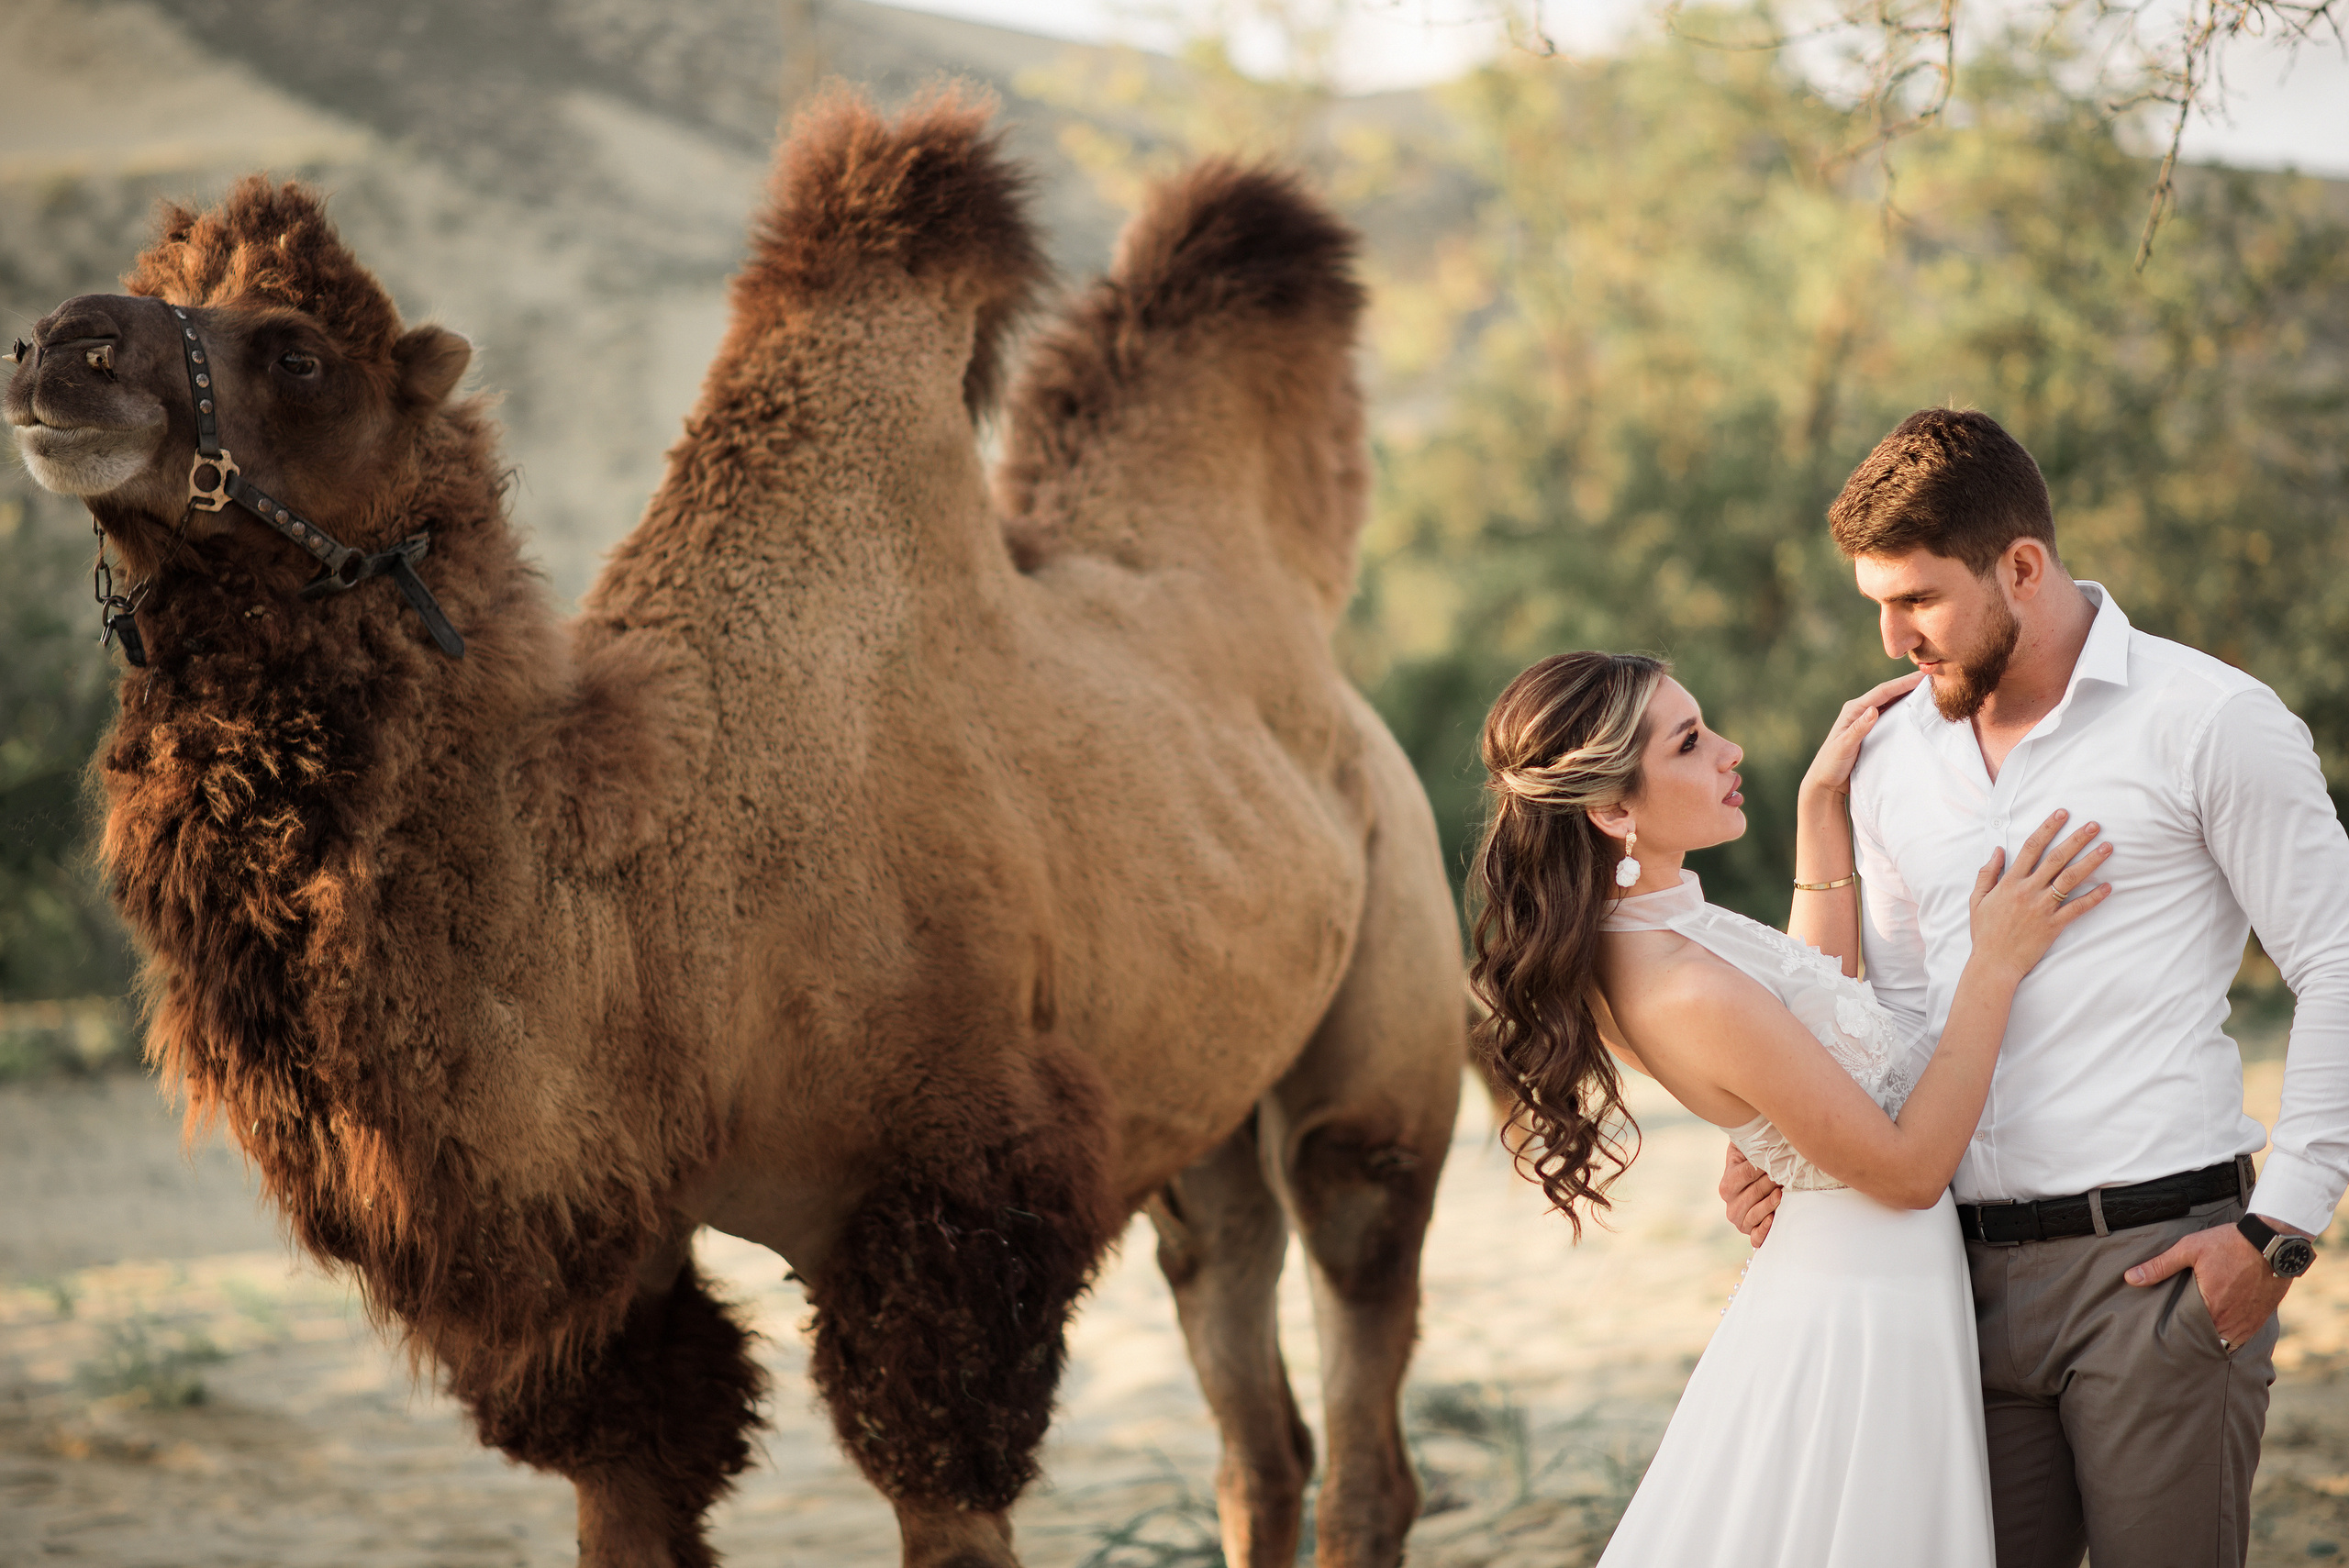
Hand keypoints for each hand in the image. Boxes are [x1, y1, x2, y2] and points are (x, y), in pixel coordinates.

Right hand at [1720, 1144, 1781, 1247]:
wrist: (1759, 1188)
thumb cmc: (1755, 1166)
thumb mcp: (1747, 1152)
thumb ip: (1751, 1145)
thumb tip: (1764, 1140)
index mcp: (1727, 1185)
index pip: (1745, 1174)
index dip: (1762, 1167)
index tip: (1776, 1160)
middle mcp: (1730, 1206)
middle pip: (1753, 1193)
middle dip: (1771, 1182)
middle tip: (1784, 1175)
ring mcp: (1740, 1221)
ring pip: (1755, 1214)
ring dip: (1771, 1203)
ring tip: (1782, 1192)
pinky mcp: (1751, 1234)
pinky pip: (1755, 1237)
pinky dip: (1764, 1230)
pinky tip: (1774, 1218)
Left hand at [1800, 672, 1925, 799]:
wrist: (1825, 781)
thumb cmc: (1831, 764)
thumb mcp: (1844, 746)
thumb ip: (1858, 729)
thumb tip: (1873, 709)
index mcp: (1853, 710)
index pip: (1882, 692)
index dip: (1903, 683)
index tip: (1922, 676)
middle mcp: (1860, 711)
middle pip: (1889, 693)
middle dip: (1909, 685)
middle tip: (1932, 678)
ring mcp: (1866, 720)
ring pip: (1891, 703)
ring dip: (1908, 695)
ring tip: (1928, 689)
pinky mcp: (1871, 731)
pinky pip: (1890, 716)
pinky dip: (1903, 710)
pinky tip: (1915, 709)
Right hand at [1966, 809, 2112, 980]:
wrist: (1994, 963)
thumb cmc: (1985, 932)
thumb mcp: (1977, 900)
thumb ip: (1987, 873)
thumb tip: (1998, 851)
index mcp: (2009, 882)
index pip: (2031, 847)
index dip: (2048, 828)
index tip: (2062, 813)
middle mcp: (2028, 891)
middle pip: (2056, 858)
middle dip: (2076, 839)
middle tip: (2094, 825)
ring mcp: (2042, 907)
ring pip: (2070, 879)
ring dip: (2090, 862)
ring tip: (2107, 848)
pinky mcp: (2053, 925)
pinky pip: (2077, 909)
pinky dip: (2093, 898)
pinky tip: (2108, 887)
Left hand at [2124, 1219, 2296, 1345]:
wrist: (2272, 1242)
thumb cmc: (2228, 1243)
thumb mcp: (2189, 1249)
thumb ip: (2160, 1266)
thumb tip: (2130, 1278)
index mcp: (2210, 1305)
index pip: (2187, 1333)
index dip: (2176, 1336)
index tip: (2166, 1338)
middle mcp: (2230, 1320)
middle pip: (2207, 1341)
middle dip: (2193, 1341)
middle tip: (2179, 1339)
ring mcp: (2248, 1323)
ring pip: (2226, 1344)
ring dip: (2213, 1341)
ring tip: (2197, 1338)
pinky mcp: (2261, 1319)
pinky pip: (2243, 1338)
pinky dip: (2231, 1338)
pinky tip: (2219, 1331)